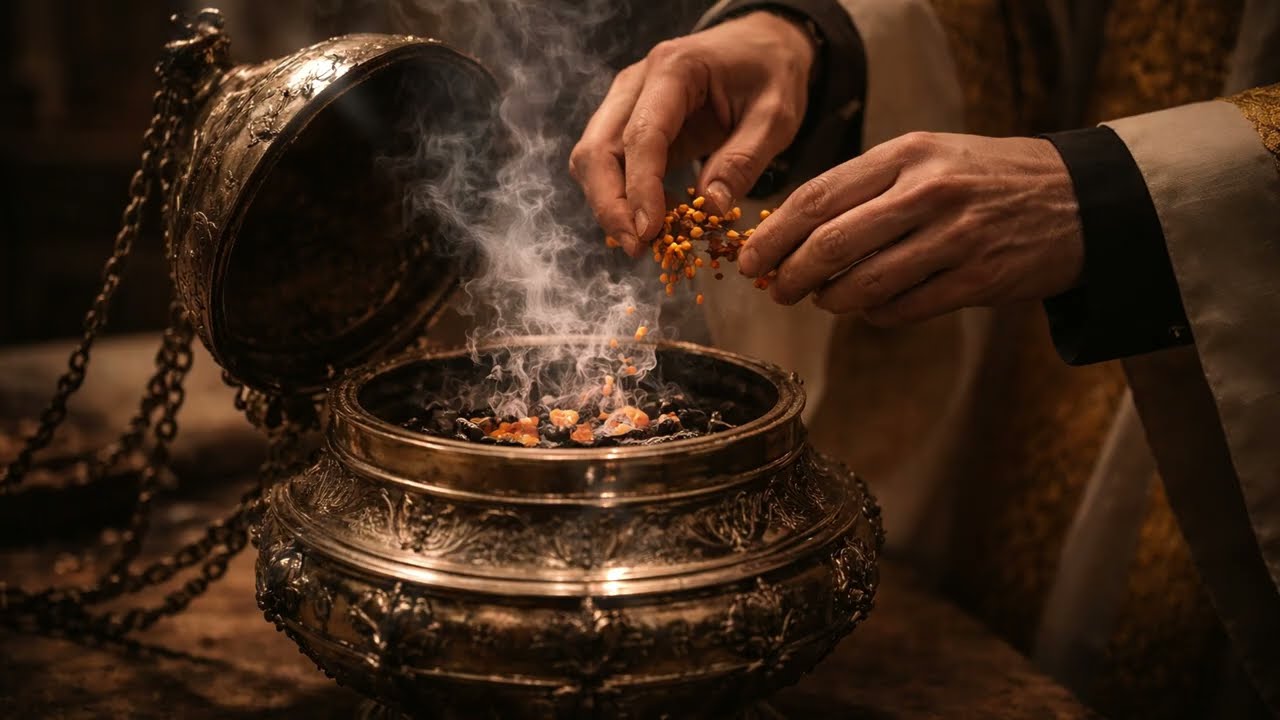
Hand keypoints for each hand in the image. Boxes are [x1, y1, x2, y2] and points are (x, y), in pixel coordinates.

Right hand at [569, 11, 815, 256]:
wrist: (763, 46)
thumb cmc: (771, 74)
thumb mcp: (776, 116)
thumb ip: (744, 160)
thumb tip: (709, 209)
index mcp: (674, 70)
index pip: (641, 135)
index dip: (640, 189)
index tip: (649, 232)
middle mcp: (637, 82)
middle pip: (597, 149)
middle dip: (610, 205)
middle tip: (638, 248)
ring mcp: (627, 101)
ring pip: (594, 160)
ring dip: (610, 205)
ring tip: (645, 242)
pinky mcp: (629, 123)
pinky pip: (610, 165)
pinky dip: (622, 197)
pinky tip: (651, 222)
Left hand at [737, 133, 1084, 324]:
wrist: (1077, 198)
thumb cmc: (982, 178)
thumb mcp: (926, 158)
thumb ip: (864, 190)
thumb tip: (791, 235)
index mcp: (907, 154)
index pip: (818, 196)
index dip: (775, 235)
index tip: (750, 259)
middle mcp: (929, 192)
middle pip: (832, 244)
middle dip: (792, 276)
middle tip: (778, 291)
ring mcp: (956, 237)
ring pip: (864, 284)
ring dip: (831, 301)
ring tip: (825, 300)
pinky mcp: (979, 280)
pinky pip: (903, 309)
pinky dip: (876, 314)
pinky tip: (873, 306)